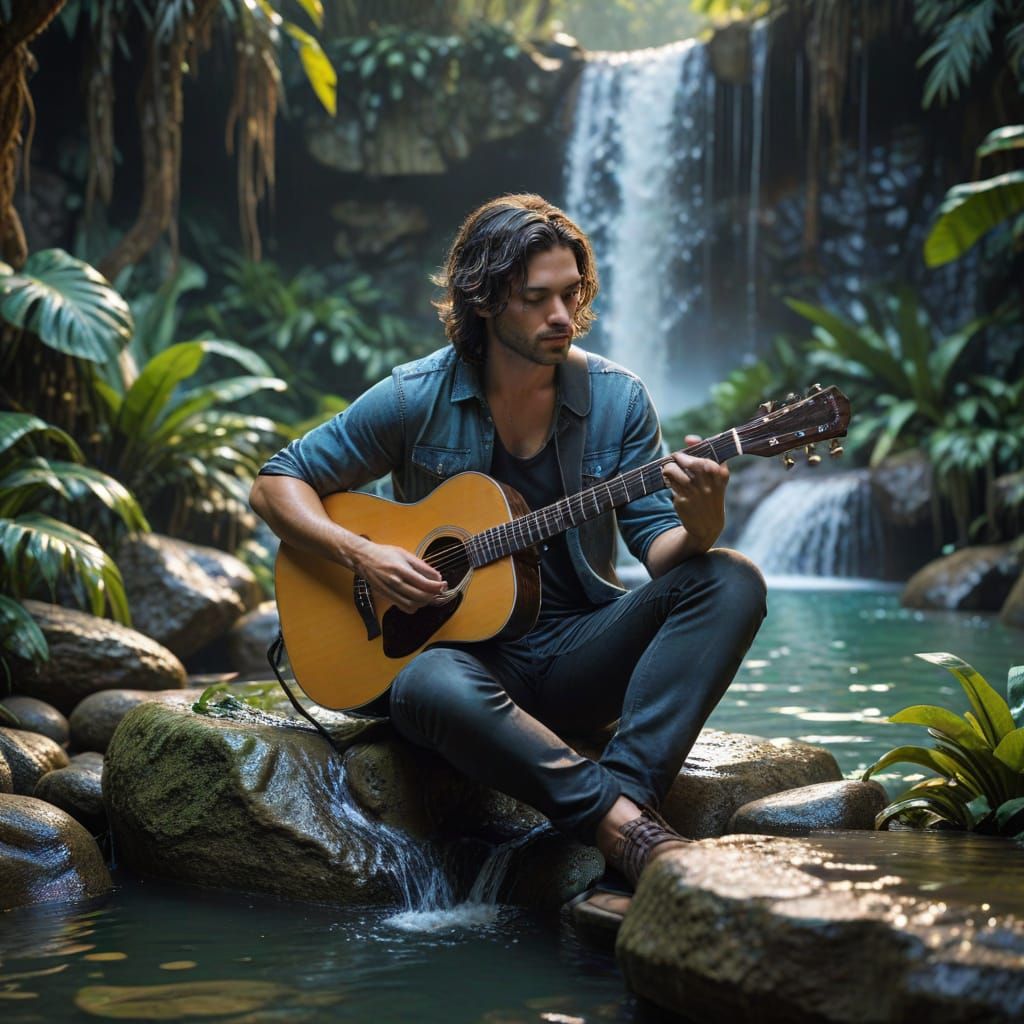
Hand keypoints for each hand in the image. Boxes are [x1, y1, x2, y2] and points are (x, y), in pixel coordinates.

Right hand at [351, 540, 446, 612]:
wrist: (364, 559)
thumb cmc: (385, 554)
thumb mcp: (406, 554)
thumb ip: (422, 566)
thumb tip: (437, 577)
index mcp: (401, 570)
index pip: (424, 584)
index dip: (437, 586)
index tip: (444, 584)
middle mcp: (395, 583)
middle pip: (420, 596)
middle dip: (434, 595)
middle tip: (439, 590)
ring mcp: (390, 592)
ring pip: (413, 605)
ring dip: (425, 602)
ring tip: (429, 594)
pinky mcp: (387, 597)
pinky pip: (404, 607)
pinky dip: (414, 606)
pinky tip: (417, 599)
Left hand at [662, 434, 729, 551]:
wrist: (708, 525)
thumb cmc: (711, 494)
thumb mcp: (716, 476)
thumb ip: (705, 454)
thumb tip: (689, 439)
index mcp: (720, 475)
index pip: (705, 455)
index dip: (694, 446)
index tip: (688, 441)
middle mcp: (709, 484)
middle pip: (688, 462)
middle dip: (679, 457)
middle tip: (675, 457)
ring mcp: (695, 494)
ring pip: (674, 471)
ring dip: (669, 468)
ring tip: (670, 469)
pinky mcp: (682, 502)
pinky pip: (670, 485)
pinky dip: (669, 481)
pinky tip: (672, 483)